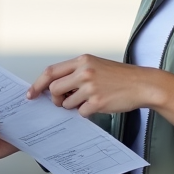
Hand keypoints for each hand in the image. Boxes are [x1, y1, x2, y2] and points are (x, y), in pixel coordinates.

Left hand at [26, 54, 173, 126]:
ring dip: (73, 106)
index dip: (38, 84)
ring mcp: (90, 87)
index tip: (31, 94)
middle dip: (56, 99)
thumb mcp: (97, 66)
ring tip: (88, 101)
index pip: (51, 71)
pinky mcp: (97, 102)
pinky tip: (98, 106)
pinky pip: (80, 113)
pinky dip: (86, 112)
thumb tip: (56, 88)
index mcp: (83, 61)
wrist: (143, 84)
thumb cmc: (120, 77)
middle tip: (64, 102)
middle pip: (54, 89)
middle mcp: (84, 72)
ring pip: (66, 103)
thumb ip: (76, 73)